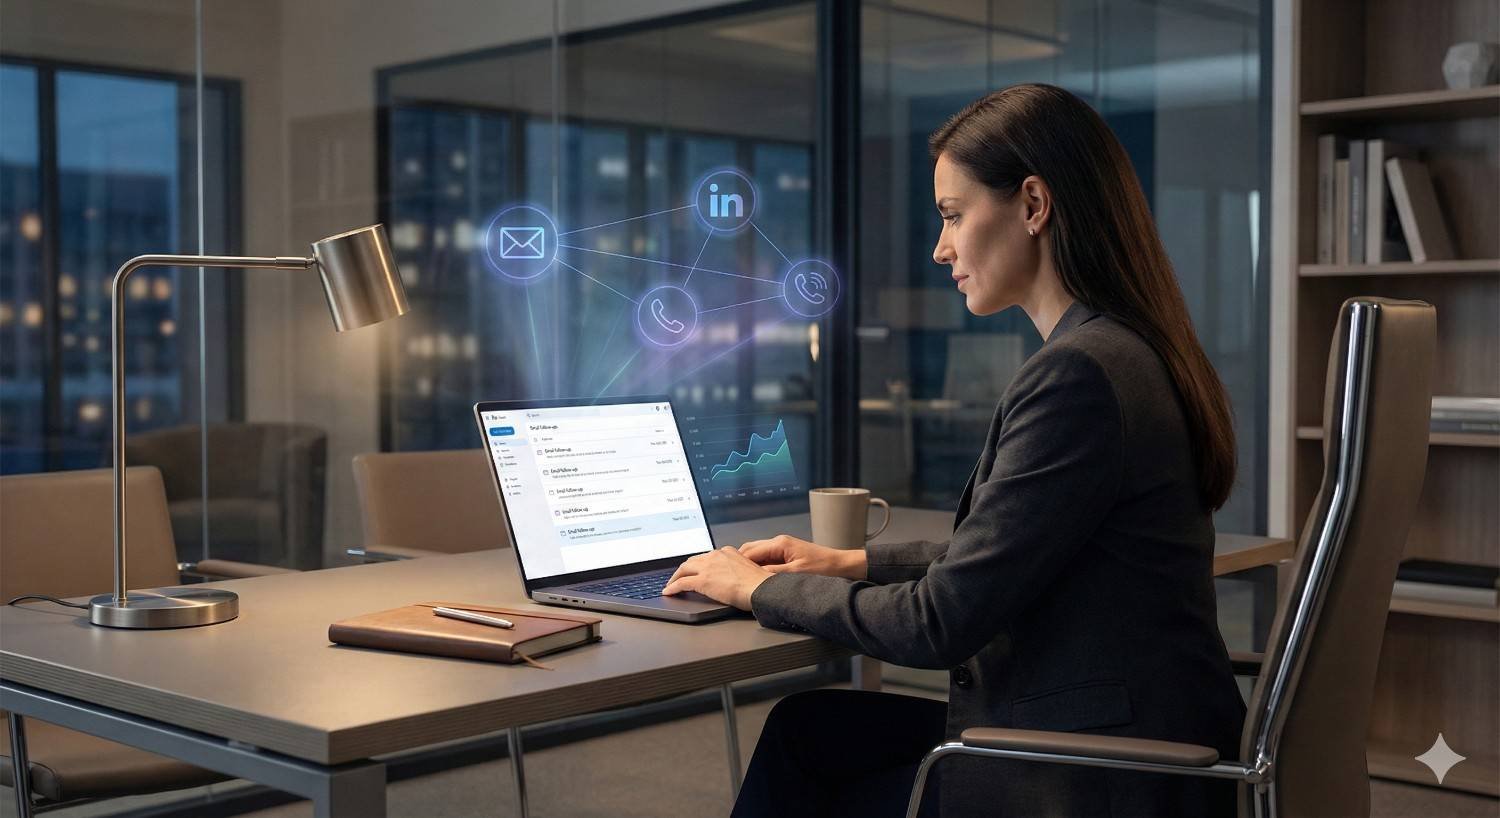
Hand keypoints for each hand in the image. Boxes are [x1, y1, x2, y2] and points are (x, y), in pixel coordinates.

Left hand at [662, 547, 773, 610]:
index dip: (697, 564)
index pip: (706, 556)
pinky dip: (672, 587)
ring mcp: (708, 567)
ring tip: (670, 585)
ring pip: (684, 569)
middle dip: (683, 570)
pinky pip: (682, 583)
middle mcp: (716, 556)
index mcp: (728, 552)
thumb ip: (736, 570)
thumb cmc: (760, 584)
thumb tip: (731, 579)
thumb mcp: (747, 570)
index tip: (694, 569)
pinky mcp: (703, 580)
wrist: (762, 589)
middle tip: (678, 577)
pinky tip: (669, 592)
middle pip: (692, 561)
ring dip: (675, 578)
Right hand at [738, 535, 866, 580]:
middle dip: (738, 563)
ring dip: (748, 565)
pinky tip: (756, 578)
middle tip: (729, 577)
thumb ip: (772, 574)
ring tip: (740, 579)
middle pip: (749, 550)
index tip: (726, 573)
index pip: (749, 552)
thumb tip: (752, 576)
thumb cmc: (824, 568)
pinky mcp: (787, 555)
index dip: (736, 563)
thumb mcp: (795, 574)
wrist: (842, 566)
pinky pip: (766, 559)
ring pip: (757, 554)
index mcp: (779, 544)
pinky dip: (758, 567)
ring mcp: (782, 548)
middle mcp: (778, 542)